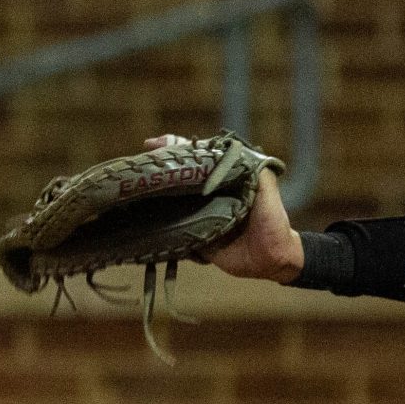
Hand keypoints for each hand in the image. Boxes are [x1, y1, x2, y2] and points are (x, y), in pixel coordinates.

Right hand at [144, 134, 304, 280]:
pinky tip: (138, 216)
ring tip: (131, 186)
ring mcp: (197, 216)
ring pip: (169, 201)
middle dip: (156, 169)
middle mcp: (206, 195)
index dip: (174, 149)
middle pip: (176, 177)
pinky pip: (170, 229)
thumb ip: (256, 171)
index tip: (153, 144)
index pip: (195, 159)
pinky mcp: (192, 237)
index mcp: (222, 180)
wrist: (272, 259)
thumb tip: (237, 153)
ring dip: (152, 195)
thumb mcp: (268, 191)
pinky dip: (155, 224)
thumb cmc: (273, 222)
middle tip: (136, 165)